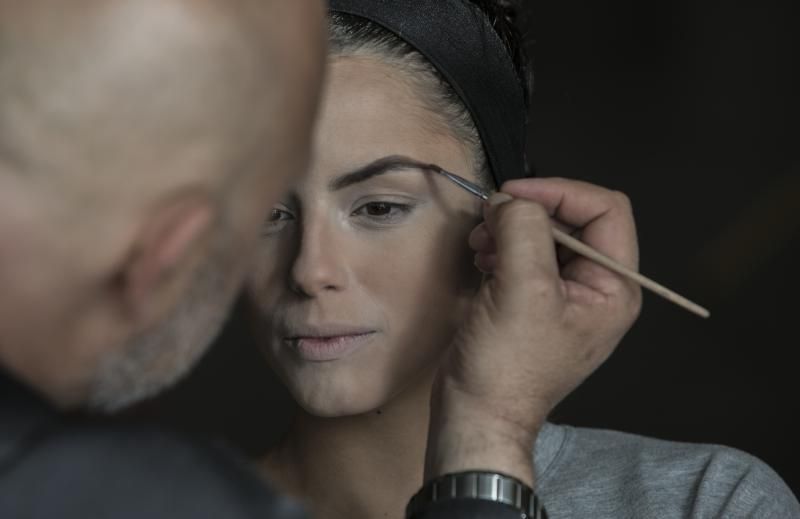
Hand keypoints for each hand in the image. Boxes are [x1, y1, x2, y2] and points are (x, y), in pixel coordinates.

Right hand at [425, 178, 641, 485]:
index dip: (560, 192)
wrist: (476, 416)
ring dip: (510, 229)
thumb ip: (524, 231)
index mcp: (613, 287)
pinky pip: (525, 257)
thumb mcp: (522, 290)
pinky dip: (502, 248)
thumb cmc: (507, 364)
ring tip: (479, 242)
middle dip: (529, 212)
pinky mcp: (534, 304)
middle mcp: (597, 289)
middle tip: (488, 219)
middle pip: (573, 220)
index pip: (605, 210)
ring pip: (545, 236)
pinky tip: (481, 258)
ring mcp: (564, 298)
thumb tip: (511, 199)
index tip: (512, 193)